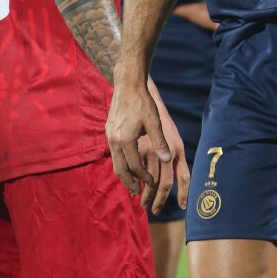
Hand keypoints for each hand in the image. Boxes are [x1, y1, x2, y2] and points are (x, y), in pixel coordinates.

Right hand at [106, 73, 188, 210]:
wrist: (127, 83)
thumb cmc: (143, 102)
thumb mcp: (154, 122)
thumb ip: (160, 142)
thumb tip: (167, 160)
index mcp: (125, 140)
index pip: (135, 166)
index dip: (144, 177)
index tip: (153, 183)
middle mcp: (114, 140)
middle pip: (120, 169)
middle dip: (129, 182)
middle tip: (137, 193)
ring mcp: (110, 136)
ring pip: (115, 162)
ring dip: (124, 174)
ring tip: (133, 182)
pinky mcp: (109, 131)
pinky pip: (114, 153)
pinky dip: (121, 162)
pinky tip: (129, 163)